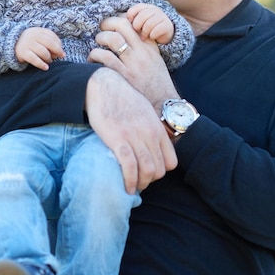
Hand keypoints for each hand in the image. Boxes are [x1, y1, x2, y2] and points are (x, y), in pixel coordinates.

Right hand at [15, 27, 64, 69]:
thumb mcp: (38, 38)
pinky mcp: (23, 53)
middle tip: (59, 57)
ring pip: (43, 52)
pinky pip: (34, 59)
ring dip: (49, 58)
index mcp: (38, 31)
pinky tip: (46, 68)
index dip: (59, 45)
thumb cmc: (30, 43)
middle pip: (50, 43)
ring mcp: (27, 44)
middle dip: (57, 51)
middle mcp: (33, 36)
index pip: (52, 36)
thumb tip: (60, 53)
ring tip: (49, 61)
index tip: (61, 52)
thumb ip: (49, 42)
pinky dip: (41, 64)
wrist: (11, 45)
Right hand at [85, 67, 176, 193]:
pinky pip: (130, 167)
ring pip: (148, 171)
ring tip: (131, 187)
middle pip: (160, 170)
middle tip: (137, 183)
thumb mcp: (145, 112)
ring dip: (140, 184)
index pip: (171, 162)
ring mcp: (135, 137)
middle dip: (149, 181)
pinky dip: (129, 181)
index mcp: (158, 129)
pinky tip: (125, 187)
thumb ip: (150, 129)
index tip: (147, 173)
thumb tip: (151, 145)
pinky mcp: (118, 139)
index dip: (160, 172)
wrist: (103, 86)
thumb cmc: (121, 99)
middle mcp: (150, 134)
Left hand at [89, 16, 179, 113]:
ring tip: (97, 43)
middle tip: (101, 29)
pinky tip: (92, 59)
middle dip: (107, 23)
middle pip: (122, 25)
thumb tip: (129, 38)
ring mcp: (132, 63)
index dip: (120, 19)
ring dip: (100, 38)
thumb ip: (145, 48)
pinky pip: (105, 57)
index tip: (112, 25)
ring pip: (112, 39)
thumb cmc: (157, 84)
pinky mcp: (124, 75)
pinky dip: (95, 55)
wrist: (163, 103)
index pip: (134, 24)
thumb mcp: (155, 61)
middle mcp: (142, 52)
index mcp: (149, 47)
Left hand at [126, 3, 173, 43]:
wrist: (164, 35)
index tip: (130, 23)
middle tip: (137, 32)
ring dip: (144, 32)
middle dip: (137, 26)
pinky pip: (156, 30)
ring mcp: (162, 16)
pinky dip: (152, 35)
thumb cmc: (147, 29)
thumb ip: (131, 20)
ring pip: (149, 24)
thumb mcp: (139, 23)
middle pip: (142, 16)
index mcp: (146, 7)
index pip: (136, 8)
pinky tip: (151, 37)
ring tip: (143, 37)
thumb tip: (119, 21)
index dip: (131, 16)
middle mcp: (154, 10)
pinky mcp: (167, 25)